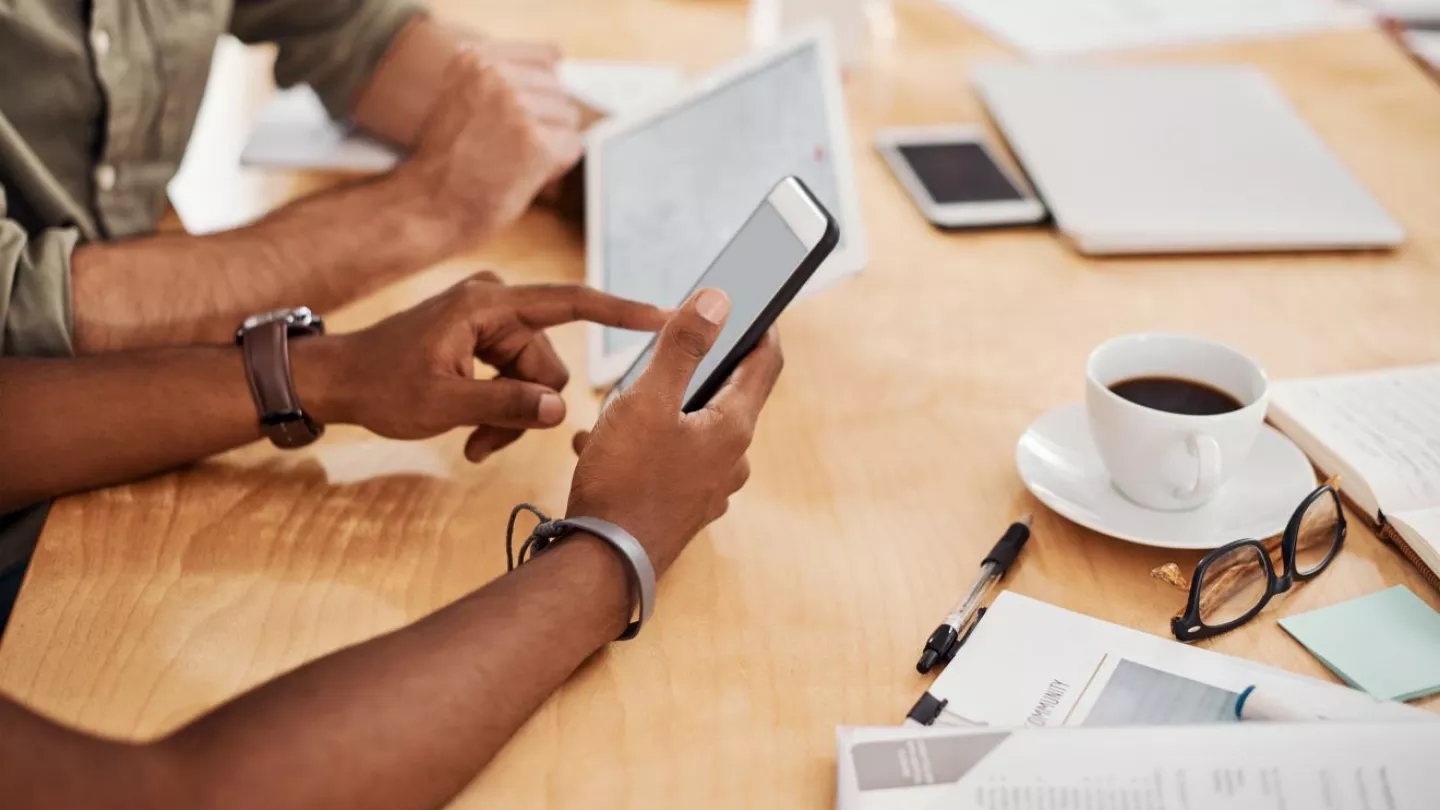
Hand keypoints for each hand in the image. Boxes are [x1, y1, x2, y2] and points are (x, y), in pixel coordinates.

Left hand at [296, 272, 666, 461]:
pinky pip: (517, 380)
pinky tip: (473, 434)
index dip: (621, 311)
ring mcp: (491, 323)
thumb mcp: (443, 403)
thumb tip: (559, 413)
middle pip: (550, 363)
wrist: (336, 381)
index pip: (571, 302)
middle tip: (488, 444)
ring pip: (536, 379)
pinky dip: (501, 410)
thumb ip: (506, 406)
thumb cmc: (380, 386)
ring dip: (512, 417)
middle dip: (528, 408)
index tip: (664, 315)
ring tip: (476, 443)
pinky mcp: (485, 341)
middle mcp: (496, 304)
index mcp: (488, 304)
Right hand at [402, 42, 581, 244]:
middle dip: (545, 121)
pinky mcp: (536, 144)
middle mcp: (496, 76)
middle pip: (558, 91)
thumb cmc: (448, 161)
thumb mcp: (461, 97)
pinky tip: (525, 174)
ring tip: (514, 160)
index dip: (542, 91)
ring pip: (568, 118)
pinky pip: (572, 146)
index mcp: (476, 59)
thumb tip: (555, 63)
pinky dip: (556, 165)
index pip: (548, 57)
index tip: (521, 115)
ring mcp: (517, 108)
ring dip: (551, 143)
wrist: (430, 206)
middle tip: (510, 147)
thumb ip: (499, 78)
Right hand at [565, 289, 784, 574]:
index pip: (765, 363)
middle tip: (658, 355)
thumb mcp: (648, 400)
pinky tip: (601, 445)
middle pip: (725, 395)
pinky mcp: (683, 508)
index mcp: (733, 427)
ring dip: (657, 409)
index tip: (753, 301)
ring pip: (690, 429)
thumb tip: (719, 301)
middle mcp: (731, 460)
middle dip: (691, 370)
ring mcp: (709, 488)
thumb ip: (684, 346)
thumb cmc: (625, 481)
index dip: (761, 326)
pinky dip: (642, 444)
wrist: (602, 564)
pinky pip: (670, 460)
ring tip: (613, 409)